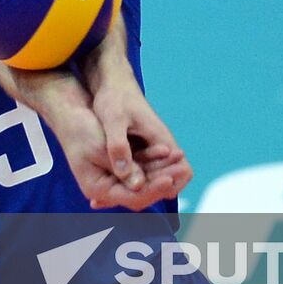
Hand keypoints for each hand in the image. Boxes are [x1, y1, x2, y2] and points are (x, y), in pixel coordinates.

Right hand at [53, 108, 189, 211]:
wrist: (69, 114)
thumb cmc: (80, 129)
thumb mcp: (100, 146)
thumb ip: (121, 164)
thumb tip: (140, 183)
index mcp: (97, 188)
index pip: (131, 197)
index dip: (152, 189)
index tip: (168, 179)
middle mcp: (106, 188)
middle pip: (140, 192)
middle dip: (162, 179)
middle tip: (182, 168)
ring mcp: (113, 177)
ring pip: (144, 180)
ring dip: (161, 169)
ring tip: (179, 157)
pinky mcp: (119, 166)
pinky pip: (140, 168)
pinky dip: (153, 160)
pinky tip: (167, 152)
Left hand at [91, 83, 192, 205]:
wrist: (111, 79)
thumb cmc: (115, 96)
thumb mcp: (113, 120)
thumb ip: (119, 147)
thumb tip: (128, 176)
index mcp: (161, 139)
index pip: (184, 170)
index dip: (172, 186)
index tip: (148, 195)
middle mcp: (159, 146)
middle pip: (165, 179)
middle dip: (146, 194)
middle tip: (110, 204)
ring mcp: (148, 147)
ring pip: (149, 176)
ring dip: (133, 189)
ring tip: (99, 201)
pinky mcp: (136, 147)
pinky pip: (136, 169)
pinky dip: (123, 180)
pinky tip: (98, 185)